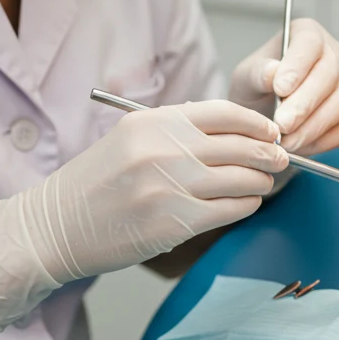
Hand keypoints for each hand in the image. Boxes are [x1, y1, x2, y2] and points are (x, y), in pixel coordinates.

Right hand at [0, 100, 287, 330]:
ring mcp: (170, 189)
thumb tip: (234, 130)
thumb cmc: (96, 183)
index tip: (272, 132)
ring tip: (262, 184)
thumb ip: (177, 130)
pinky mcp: (174, 225)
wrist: (56, 226)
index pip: (224, 112)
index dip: (257, 123)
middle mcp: (163, 150)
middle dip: (270, 154)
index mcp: (153, 123)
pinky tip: (245, 204)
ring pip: (243, 180)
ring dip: (260, 183)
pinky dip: (245, 206)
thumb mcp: (130, 139)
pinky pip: (230, 210)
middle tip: (282, 159)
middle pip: (242, 146)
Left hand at [228, 18, 338, 155]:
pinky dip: (325, 141)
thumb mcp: (246, 78)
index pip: (309, 44)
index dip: (297, 66)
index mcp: (307, 34)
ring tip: (286, 142)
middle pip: (329, 75)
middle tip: (282, 125)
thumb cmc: (258, 88)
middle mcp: (335, 54)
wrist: (266, 112)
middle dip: (304, 104)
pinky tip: (301, 146)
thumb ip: (258, 74)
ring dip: (313, 127)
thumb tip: (273, 73)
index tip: (280, 89)